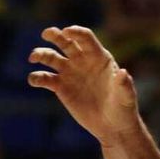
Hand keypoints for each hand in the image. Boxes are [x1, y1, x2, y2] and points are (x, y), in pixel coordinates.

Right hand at [26, 27, 140, 143]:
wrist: (112, 126)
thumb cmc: (123, 109)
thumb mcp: (126, 97)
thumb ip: (124, 84)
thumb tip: (123, 73)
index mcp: (99, 57)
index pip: (86, 38)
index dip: (76, 32)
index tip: (66, 32)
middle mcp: (82, 61)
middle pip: (65, 41)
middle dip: (55, 35)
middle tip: (46, 34)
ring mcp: (70, 73)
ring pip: (51, 57)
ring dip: (41, 53)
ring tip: (33, 57)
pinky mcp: (61, 88)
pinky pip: (45, 78)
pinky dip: (37, 77)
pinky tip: (33, 80)